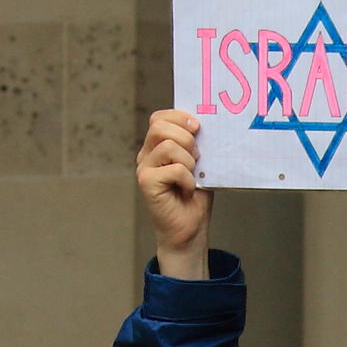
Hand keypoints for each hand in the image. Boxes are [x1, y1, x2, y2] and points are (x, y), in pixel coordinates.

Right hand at [136, 109, 210, 277]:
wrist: (190, 229)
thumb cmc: (195, 196)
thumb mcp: (199, 163)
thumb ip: (195, 144)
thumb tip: (202, 125)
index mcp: (157, 145)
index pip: (160, 117)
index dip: (180, 117)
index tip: (198, 127)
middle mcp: (147, 154)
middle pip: (160, 126)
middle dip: (186, 137)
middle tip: (197, 156)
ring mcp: (144, 168)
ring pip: (168, 146)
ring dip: (189, 161)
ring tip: (192, 175)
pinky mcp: (146, 183)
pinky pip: (173, 169)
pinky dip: (188, 179)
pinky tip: (188, 189)